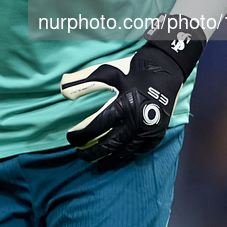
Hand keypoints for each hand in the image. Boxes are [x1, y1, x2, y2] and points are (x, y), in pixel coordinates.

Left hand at [61, 13, 205, 161]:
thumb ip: (83, 82)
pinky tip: (119, 152)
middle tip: (80, 154)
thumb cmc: (132, 70)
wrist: (165, 69)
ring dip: (109, 156)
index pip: (94, 128)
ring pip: (124, 151)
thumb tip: (62, 89)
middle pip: (108, 145)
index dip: (80, 136)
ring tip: (97, 157)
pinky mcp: (157, 133)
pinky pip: (140, 150)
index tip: (70, 138)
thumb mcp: (107, 72)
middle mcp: (134, 121)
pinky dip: (128, 153)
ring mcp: (147, 130)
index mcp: (121, 106)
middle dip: (91, 152)